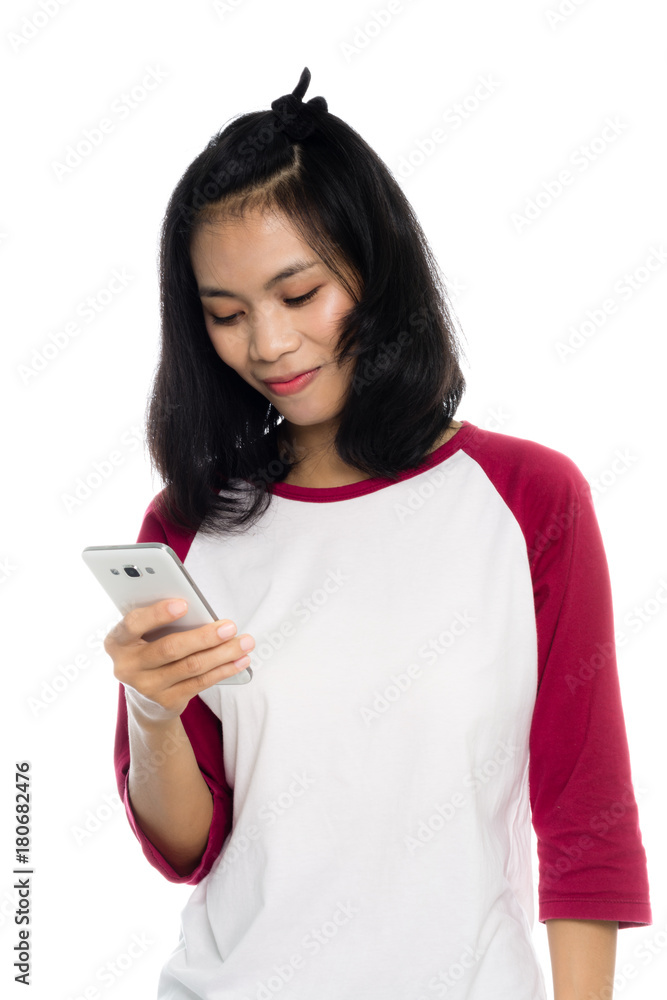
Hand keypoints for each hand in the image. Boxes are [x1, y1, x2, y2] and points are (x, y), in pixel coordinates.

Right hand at [104, 599, 253, 721]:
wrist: (144, 697)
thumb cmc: (149, 648)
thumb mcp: (144, 634)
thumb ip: (160, 621)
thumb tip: (200, 611)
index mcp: (117, 641)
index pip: (134, 624)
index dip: (158, 614)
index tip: (184, 604)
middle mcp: (127, 666)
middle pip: (170, 649)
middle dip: (204, 637)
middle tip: (230, 626)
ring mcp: (146, 687)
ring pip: (191, 667)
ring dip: (223, 653)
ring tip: (245, 642)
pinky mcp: (167, 701)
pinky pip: (200, 683)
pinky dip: (224, 670)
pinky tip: (240, 660)